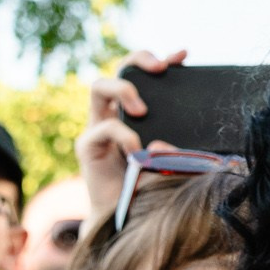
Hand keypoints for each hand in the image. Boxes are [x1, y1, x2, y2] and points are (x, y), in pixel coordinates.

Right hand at [75, 49, 185, 221]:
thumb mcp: (174, 162)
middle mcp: (114, 113)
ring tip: (142, 109)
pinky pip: (104, 127)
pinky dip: (123, 135)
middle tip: (160, 68)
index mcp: (136, 112)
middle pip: (119, 70)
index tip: (181, 55)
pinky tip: (137, 150)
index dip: (158, 60)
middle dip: (137, 60)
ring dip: (123, 90)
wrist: (127, 215)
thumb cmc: (151, 184)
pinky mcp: (87, 145)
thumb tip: (167, 144)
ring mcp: (98, 126)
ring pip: (98, 87)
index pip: (144, 76)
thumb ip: (180, 151)